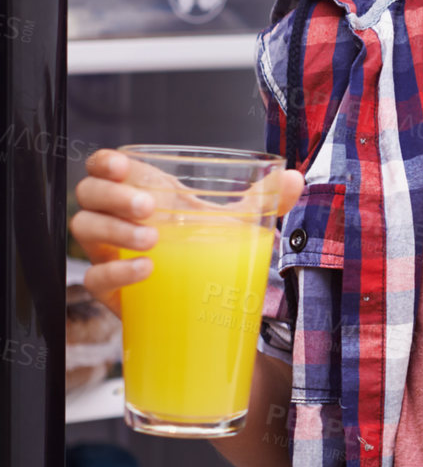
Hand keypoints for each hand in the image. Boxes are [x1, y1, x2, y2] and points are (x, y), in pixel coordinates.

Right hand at [70, 149, 302, 317]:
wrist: (201, 304)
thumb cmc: (207, 249)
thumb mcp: (236, 220)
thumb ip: (264, 197)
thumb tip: (294, 179)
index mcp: (144, 194)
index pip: (105, 168)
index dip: (103, 162)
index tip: (120, 165)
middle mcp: (119, 219)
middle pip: (89, 195)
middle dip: (111, 196)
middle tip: (148, 207)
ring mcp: (110, 253)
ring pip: (84, 230)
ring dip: (113, 231)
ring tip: (152, 240)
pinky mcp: (111, 290)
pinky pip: (93, 277)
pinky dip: (115, 272)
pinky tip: (145, 270)